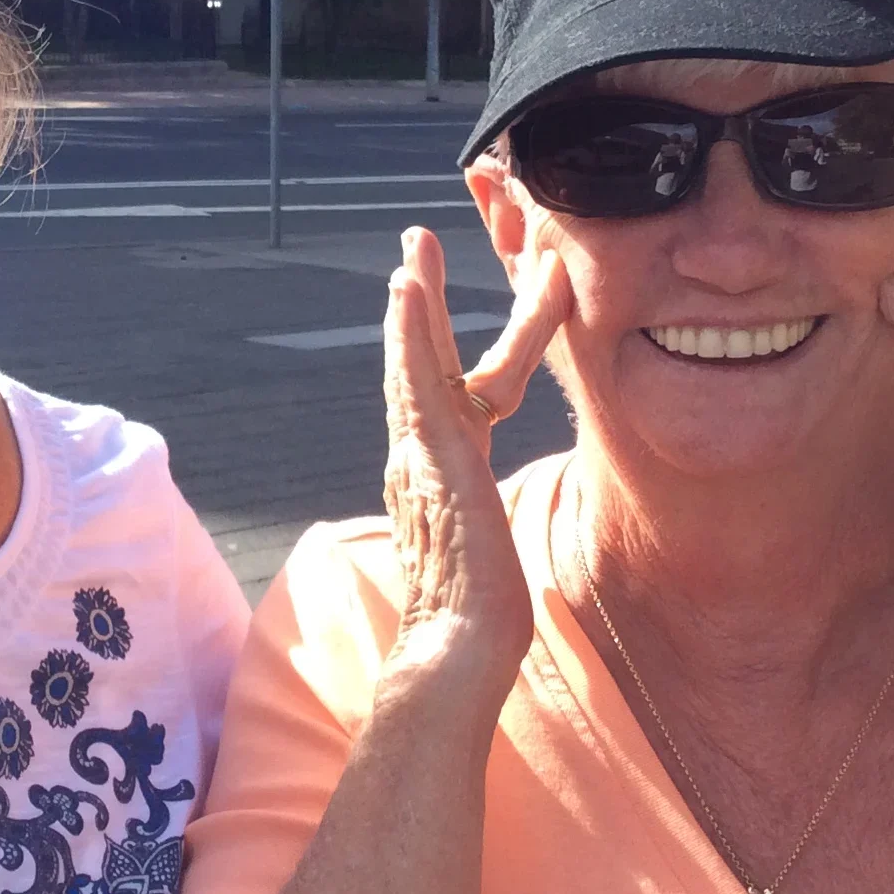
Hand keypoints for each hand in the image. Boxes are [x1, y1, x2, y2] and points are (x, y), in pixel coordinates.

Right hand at [382, 229, 572, 691]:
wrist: (460, 650)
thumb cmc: (478, 614)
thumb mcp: (488, 541)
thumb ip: (477, 511)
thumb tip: (483, 515)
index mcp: (438, 468)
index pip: (457, 390)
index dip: (464, 344)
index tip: (467, 310)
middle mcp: (421, 453)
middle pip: (423, 361)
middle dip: (424, 302)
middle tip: (417, 243)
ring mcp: (422, 452)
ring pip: (417, 360)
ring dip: (416, 299)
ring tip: (413, 249)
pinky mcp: (432, 455)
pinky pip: (416, 381)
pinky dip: (407, 332)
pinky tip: (404, 289)